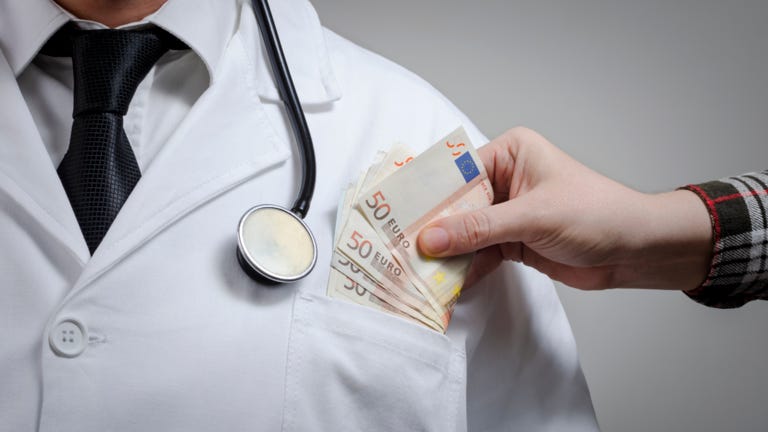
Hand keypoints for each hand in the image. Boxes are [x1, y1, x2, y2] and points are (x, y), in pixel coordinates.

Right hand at [417, 127, 712, 290]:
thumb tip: (431, 238)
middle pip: (456, 205)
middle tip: (399, 248)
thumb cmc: (596, 213)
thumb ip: (479, 229)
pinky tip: (445, 281)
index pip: (457, 173)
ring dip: (447, 252)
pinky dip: (465, 267)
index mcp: (510, 153)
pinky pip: (479, 252)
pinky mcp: (512, 241)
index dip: (428, 196)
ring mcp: (507, 212)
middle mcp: (504, 180)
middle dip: (434, 228)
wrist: (637, 251)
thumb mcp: (533, 216)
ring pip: (465, 232)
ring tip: (415, 269)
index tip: (397, 216)